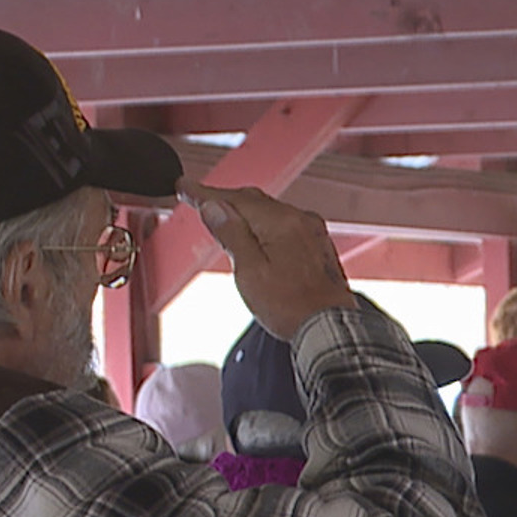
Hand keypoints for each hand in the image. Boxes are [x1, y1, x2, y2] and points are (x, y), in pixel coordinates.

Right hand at [178, 178, 357, 340]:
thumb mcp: (249, 272)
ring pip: (270, 212)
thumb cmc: (292, 307)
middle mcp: (299, 220)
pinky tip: (258, 236)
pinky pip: (286, 225)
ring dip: (245, 213)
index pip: (233, 199)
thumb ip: (231, 235)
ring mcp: (312, 231)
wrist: (331, 329)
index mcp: (280, 222)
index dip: (205, 194)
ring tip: (224, 218)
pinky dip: (265, 225)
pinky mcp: (318, 246)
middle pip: (253, 201)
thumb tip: (213, 208)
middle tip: (200, 200)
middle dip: (225, 200)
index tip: (185, 187)